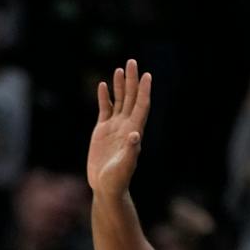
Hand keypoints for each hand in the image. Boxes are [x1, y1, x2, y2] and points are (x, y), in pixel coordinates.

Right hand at [87, 60, 151, 200]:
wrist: (106, 187)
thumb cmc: (117, 179)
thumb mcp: (125, 166)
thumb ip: (131, 151)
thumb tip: (134, 134)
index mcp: (134, 131)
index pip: (141, 106)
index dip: (144, 91)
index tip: (147, 75)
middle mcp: (126, 126)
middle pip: (131, 98)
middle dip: (132, 81)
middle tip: (132, 62)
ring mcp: (114, 127)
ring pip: (119, 101)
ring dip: (120, 85)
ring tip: (120, 69)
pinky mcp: (102, 131)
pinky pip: (105, 109)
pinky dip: (104, 97)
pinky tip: (103, 85)